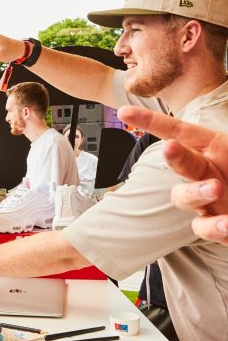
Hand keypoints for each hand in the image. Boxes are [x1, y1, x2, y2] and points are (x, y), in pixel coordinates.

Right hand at [118, 105, 227, 243]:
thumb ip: (224, 144)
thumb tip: (178, 137)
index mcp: (215, 148)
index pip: (178, 130)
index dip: (150, 121)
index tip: (124, 112)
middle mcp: (206, 172)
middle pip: (180, 162)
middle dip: (174, 156)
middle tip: (170, 149)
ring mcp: (206, 200)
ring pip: (183, 197)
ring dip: (196, 192)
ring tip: (216, 188)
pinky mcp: (212, 225)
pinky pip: (202, 227)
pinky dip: (213, 228)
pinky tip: (227, 224)